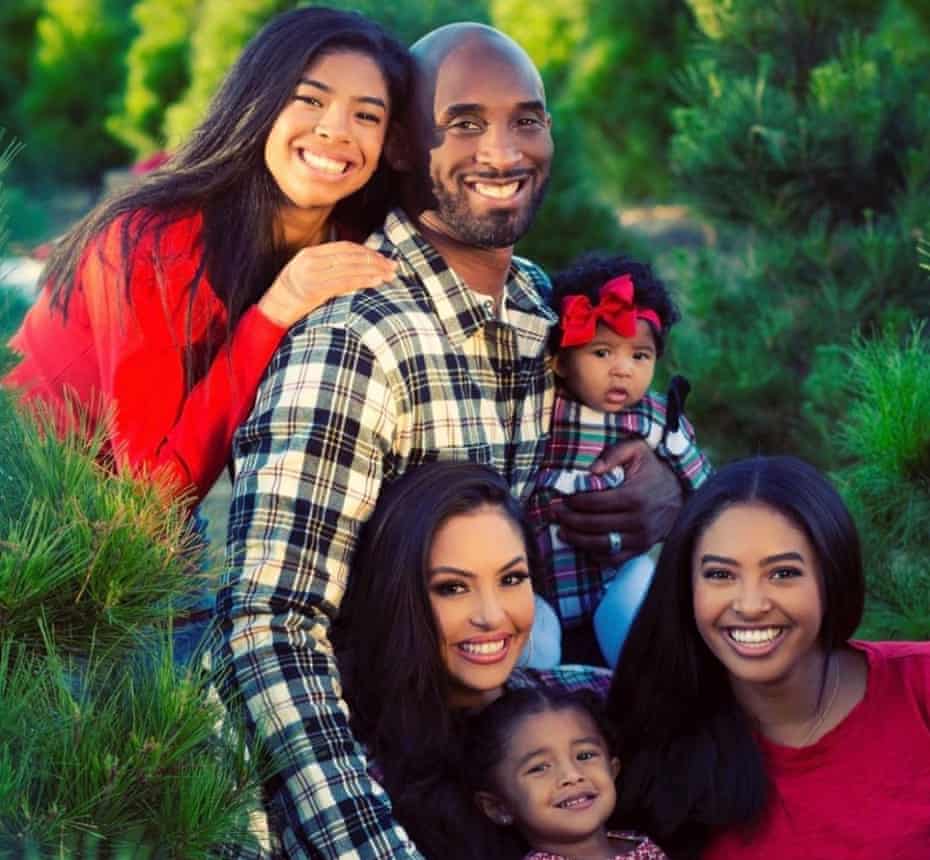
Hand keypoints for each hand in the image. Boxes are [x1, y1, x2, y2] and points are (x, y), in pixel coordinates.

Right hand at [258, 241, 396, 327]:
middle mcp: (311, 260)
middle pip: (350, 255)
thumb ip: (327, 267)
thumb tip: (355, 267)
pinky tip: (377, 282)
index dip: (367, 252)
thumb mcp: (308, 275)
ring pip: (350, 268)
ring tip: (390, 275)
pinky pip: (344, 282)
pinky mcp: (314, 289)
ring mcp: (311, 274)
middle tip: (393, 266)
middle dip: (375, 260)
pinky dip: (363, 281)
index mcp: (310, 253)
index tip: (383, 258)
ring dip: (373, 271)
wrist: (273, 311)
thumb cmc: (293, 297)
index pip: (345, 247)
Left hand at [555, 439, 682, 562]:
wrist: (681, 494)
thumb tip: (592, 470)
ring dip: (577, 540)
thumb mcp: (638, 450)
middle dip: (569, 520)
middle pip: (593, 525)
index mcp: (634, 496)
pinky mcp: (642, 548)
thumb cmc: (654, 470)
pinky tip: (583, 547)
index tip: (561, 499)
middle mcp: (637, 520)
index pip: (594, 503)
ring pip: (601, 545)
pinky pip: (615, 559)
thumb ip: (614, 454)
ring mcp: (641, 538)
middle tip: (555, 514)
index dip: (573, 502)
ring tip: (562, 532)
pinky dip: (596, 556)